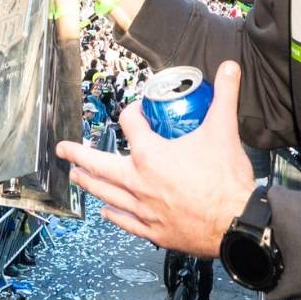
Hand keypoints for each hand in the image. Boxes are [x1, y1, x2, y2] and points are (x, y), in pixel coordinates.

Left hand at [56, 61, 254, 256]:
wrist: (237, 223)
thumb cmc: (226, 180)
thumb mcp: (223, 130)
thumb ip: (224, 95)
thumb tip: (229, 68)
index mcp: (150, 154)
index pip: (130, 124)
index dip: (134, 112)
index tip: (139, 111)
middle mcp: (139, 182)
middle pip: (100, 164)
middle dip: (79, 154)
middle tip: (63, 149)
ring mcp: (144, 209)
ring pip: (107, 194)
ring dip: (89, 183)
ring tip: (76, 177)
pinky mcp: (154, 231)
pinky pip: (126, 222)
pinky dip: (114, 216)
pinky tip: (106, 212)